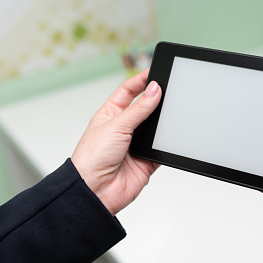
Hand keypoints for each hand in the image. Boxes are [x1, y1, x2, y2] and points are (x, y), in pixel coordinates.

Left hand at [71, 69, 161, 214]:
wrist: (95, 192)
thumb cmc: (90, 159)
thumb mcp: (115, 126)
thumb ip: (138, 109)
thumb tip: (154, 90)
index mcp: (110, 115)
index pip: (128, 91)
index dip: (141, 79)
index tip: (156, 71)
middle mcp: (124, 128)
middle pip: (146, 107)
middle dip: (157, 99)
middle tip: (170, 89)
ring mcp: (136, 144)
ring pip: (156, 127)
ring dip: (163, 122)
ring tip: (171, 112)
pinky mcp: (147, 160)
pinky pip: (162, 147)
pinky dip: (168, 143)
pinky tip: (171, 137)